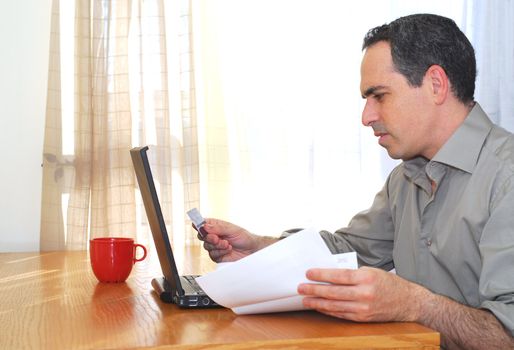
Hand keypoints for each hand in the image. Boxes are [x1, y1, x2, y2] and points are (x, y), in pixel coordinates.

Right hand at [201, 219, 276, 261]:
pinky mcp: (217, 256)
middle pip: (202, 236)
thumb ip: (218, 228)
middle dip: (209, 238)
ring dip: (217, 246)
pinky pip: (212, 255)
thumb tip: (205, 226)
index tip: (195, 225)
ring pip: (206, 247)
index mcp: (216, 226)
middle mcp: (214, 236)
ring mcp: (215, 246)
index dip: (198, 224)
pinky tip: (228, 250)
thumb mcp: (232, 229)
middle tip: (217, 238)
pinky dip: (220, 252)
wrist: (251, 250)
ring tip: (227, 244)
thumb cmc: (244, 237)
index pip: (203, 224)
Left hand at [297, 266, 423, 321]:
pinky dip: (328, 311)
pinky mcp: (363, 318)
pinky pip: (341, 314)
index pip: (339, 276)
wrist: (408, 302)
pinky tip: (319, 307)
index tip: (308, 273)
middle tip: (300, 288)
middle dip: (314, 290)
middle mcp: (365, 294)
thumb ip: (352, 273)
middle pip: (334, 292)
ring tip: (305, 299)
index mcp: (366, 277)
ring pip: (335, 305)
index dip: (322, 275)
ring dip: (318, 302)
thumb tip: (328, 274)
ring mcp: (363, 308)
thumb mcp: (371, 271)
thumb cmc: (388, 283)